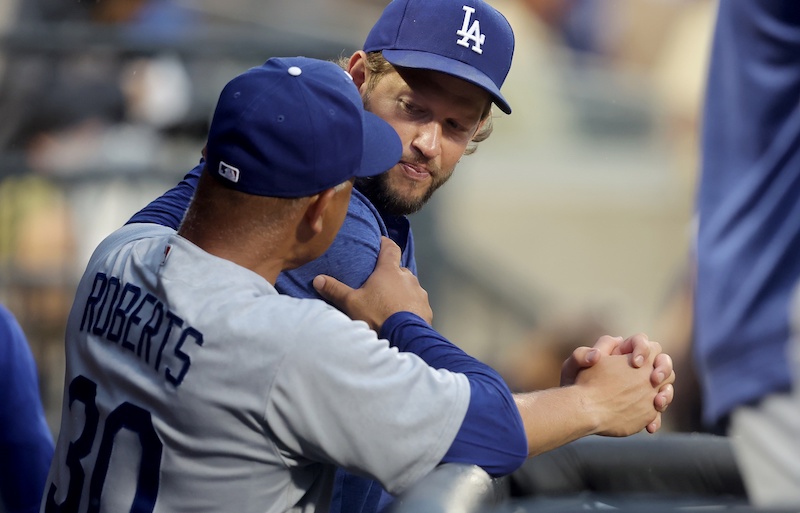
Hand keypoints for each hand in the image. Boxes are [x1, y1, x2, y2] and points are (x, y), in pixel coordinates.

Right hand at [313, 237, 432, 330]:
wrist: (404, 336)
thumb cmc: (377, 314)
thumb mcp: (351, 302)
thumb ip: (335, 289)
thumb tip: (317, 279)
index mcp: (389, 271)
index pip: (390, 248)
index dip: (385, 244)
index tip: (381, 242)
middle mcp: (408, 278)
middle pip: (399, 270)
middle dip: (391, 274)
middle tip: (380, 283)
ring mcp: (419, 293)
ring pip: (409, 287)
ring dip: (402, 291)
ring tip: (390, 303)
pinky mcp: (426, 309)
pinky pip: (417, 303)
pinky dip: (410, 306)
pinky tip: (402, 317)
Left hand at [561, 333, 675, 432]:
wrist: (578, 409)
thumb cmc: (575, 382)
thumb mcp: (573, 366)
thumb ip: (581, 355)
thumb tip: (595, 354)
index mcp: (622, 353)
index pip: (642, 342)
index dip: (643, 349)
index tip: (635, 362)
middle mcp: (637, 368)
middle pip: (662, 361)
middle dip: (663, 368)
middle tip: (653, 379)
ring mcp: (643, 387)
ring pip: (665, 385)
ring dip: (666, 393)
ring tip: (657, 403)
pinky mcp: (645, 406)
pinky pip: (657, 410)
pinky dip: (657, 417)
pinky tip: (650, 426)